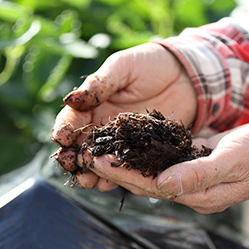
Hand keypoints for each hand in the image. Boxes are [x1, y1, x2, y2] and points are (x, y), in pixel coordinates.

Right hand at [52, 42, 196, 188]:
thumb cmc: (150, 64)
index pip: (71, 120)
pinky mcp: (140, 152)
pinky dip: (115, 177)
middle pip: (80, 148)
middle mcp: (102, 126)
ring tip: (87, 180)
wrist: (185, 74)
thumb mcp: (123, 67)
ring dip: (90, 173)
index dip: (63, 129)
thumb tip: (71, 99)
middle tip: (71, 165)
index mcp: (92, 105)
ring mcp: (121, 142)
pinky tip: (110, 184)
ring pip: (99, 162)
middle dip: (72, 158)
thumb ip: (99, 83)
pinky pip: (124, 168)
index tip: (62, 138)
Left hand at [83, 121, 248, 213]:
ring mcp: (194, 179)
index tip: (96, 160)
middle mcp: (192, 191)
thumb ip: (197, 174)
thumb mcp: (233, 160)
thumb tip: (160, 186)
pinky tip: (131, 144)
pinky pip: (166, 163)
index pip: (151, 187)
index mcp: (199, 195)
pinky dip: (146, 155)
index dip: (122, 174)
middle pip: (145, 183)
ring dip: (126, 163)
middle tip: (87, 154)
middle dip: (116, 170)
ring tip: (101, 149)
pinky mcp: (197, 165)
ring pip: (152, 174)